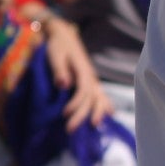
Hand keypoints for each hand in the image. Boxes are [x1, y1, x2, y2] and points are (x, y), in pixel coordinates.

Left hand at [30, 5, 113, 129]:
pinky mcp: (89, 80)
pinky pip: (100, 94)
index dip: (76, 104)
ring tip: (94, 126)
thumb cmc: (57, 45)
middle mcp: (90, 76)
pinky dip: (104, 104)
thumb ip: (59, 69)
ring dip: (97, 112)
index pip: (84, 91)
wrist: (63, 35)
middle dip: (82, 115)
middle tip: (70, 130)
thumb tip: (64, 84)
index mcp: (83, 70)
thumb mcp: (55, 54)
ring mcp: (92, 78)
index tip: (65, 114)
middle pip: (91, 98)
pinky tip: (109, 113)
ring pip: (99, 97)